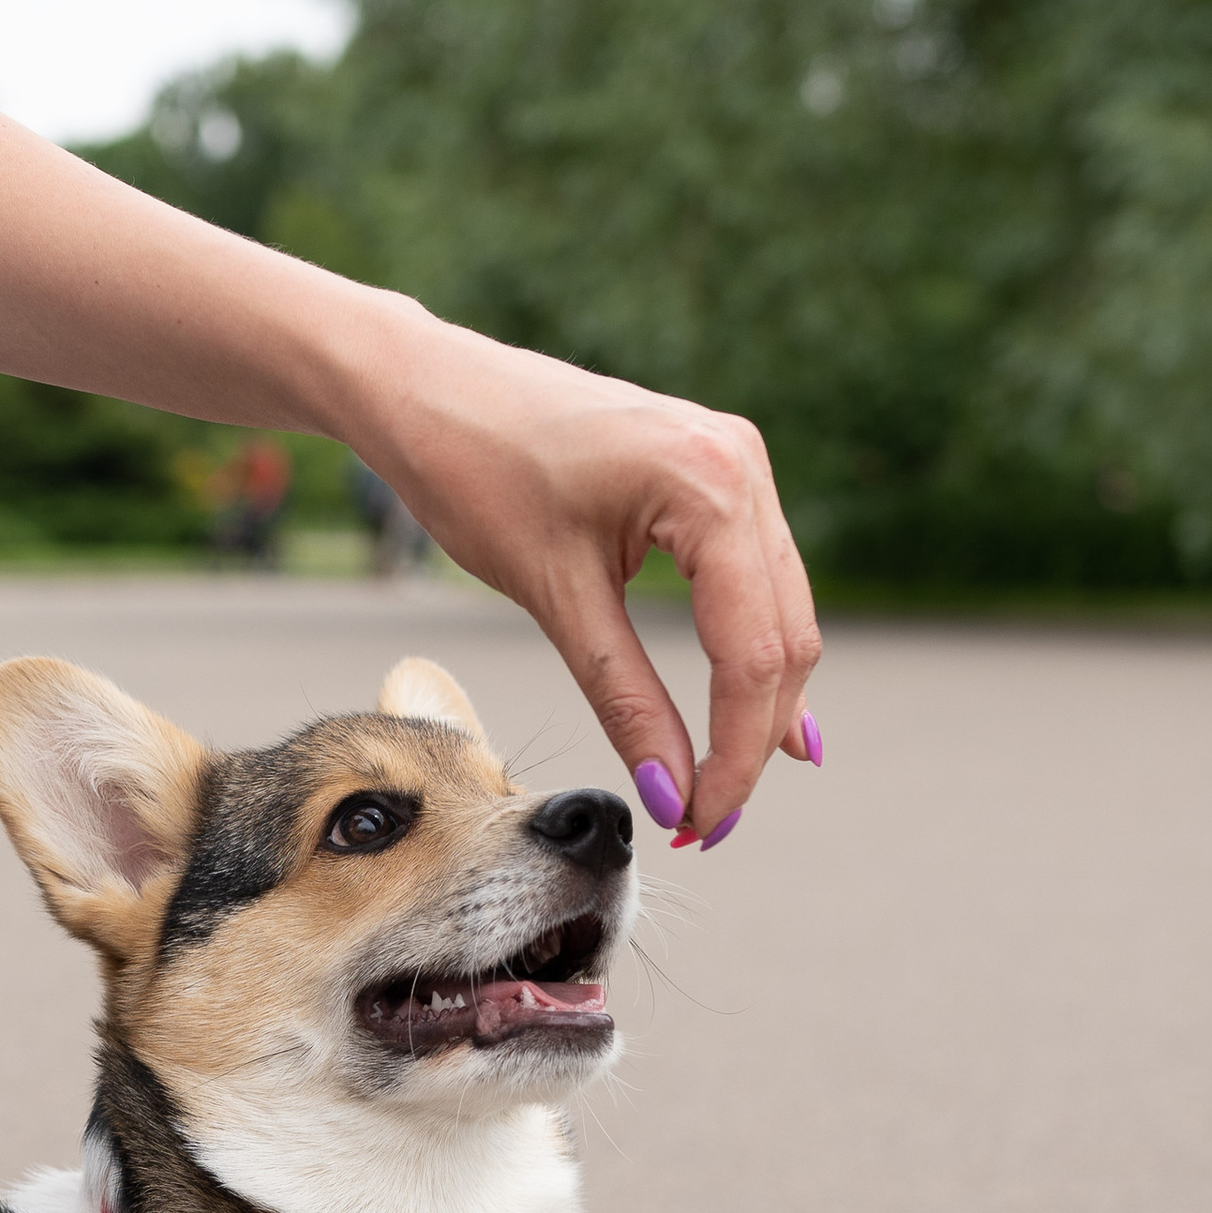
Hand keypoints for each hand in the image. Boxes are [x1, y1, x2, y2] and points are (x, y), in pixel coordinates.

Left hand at [360, 317, 821, 841]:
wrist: (427, 388)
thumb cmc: (474, 471)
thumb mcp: (555, 597)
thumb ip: (626, 699)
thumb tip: (676, 795)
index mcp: (711, 486)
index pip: (753, 655)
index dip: (735, 755)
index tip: (701, 824)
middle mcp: (743, 464)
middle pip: (784, 639)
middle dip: (751, 740)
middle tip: (708, 822)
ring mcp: (736, 461)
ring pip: (780, 613)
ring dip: (756, 703)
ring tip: (717, 786)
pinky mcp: (716, 471)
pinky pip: (756, 579)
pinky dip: (748, 650)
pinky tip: (752, 713)